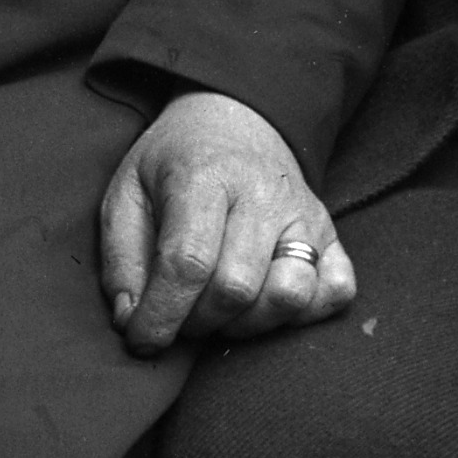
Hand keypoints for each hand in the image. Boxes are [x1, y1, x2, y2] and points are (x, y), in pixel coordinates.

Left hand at [99, 91, 355, 357]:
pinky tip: (266, 302)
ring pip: (290, 294)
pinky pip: (335, 291)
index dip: (161, 315)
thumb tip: (132, 322)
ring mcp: (305, 213)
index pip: (188, 262)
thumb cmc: (175, 164)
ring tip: (221, 310)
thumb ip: (122, 260)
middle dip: (198, 322)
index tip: (142, 339)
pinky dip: (303, 314)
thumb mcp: (126, 193)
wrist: (236, 118)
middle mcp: (264, 192)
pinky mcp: (332, 233)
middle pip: (236, 288)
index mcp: (205, 176)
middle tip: (180, 315)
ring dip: (248, 323)